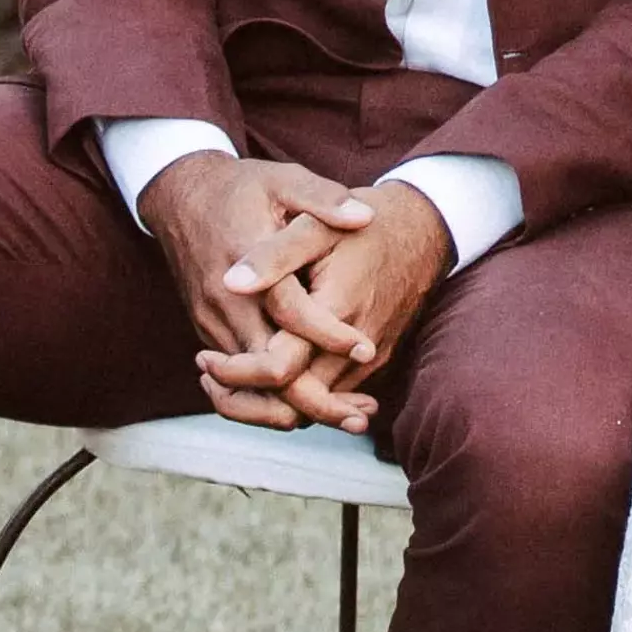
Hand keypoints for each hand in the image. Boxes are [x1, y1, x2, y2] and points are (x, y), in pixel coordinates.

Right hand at [139, 151, 378, 429]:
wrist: (180, 197)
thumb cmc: (240, 187)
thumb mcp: (283, 178)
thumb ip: (323, 198)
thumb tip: (365, 217)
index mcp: (247, 262)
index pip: (288, 311)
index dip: (328, 334)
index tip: (367, 347)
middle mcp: (226, 302)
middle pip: (266, 369)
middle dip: (314, 397)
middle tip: (361, 415)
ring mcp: (212, 323)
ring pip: (249, 388)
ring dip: (294, 408)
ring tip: (347, 418)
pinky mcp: (207, 335)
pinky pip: (238, 383)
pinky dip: (271, 400)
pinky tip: (312, 405)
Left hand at [224, 187, 453, 426]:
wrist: (427, 231)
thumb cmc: (367, 224)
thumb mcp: (316, 226)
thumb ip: (274, 254)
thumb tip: (230, 281)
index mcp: (337, 311)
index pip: (281, 368)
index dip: (237, 372)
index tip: (203, 359)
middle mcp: (357, 347)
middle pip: (294, 402)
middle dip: (245, 399)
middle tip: (205, 376)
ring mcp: (369, 360)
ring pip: (312, 407)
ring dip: (267, 401)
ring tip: (222, 378)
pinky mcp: (373, 363)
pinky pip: (329, 395)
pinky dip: (294, 394)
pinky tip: (262, 371)